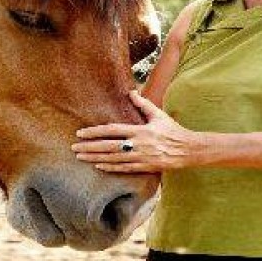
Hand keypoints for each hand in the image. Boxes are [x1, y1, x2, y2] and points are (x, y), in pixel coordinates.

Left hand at [71, 90, 204, 172]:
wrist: (188, 149)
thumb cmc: (172, 130)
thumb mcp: (158, 115)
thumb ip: (143, 104)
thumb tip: (131, 92)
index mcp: (140, 130)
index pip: (112, 130)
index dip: (95, 132)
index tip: (81, 133)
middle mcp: (138, 145)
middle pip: (109, 146)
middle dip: (90, 147)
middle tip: (74, 147)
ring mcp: (141, 157)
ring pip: (113, 159)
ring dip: (95, 158)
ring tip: (81, 157)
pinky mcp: (144, 167)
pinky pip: (124, 168)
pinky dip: (110, 167)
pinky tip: (98, 166)